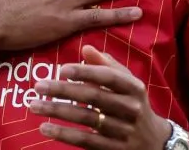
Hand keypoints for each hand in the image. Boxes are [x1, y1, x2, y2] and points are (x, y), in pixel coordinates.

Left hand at [28, 45, 172, 149]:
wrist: (154, 142)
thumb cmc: (134, 104)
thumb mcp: (128, 83)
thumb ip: (107, 65)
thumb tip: (86, 48)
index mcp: (134, 88)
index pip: (108, 77)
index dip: (85, 72)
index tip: (62, 69)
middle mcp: (130, 109)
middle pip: (93, 97)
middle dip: (64, 91)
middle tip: (39, 86)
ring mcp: (122, 131)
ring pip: (85, 119)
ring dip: (57, 112)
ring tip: (34, 105)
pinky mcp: (112, 149)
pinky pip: (85, 140)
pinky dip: (64, 134)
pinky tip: (45, 128)